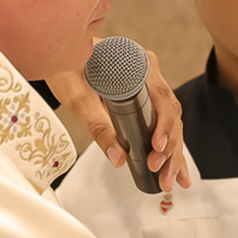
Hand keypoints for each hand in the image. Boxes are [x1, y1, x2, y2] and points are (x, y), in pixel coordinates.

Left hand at [46, 49, 191, 190]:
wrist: (60, 57)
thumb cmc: (68, 68)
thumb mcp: (79, 99)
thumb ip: (100, 128)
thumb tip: (119, 158)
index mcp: (139, 67)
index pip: (162, 98)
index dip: (165, 125)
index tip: (157, 147)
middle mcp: (150, 75)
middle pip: (171, 114)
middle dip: (170, 148)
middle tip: (161, 172)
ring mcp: (150, 88)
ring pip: (172, 123)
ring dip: (173, 154)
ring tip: (171, 180)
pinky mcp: (145, 101)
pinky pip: (163, 124)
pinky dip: (170, 148)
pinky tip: (177, 169)